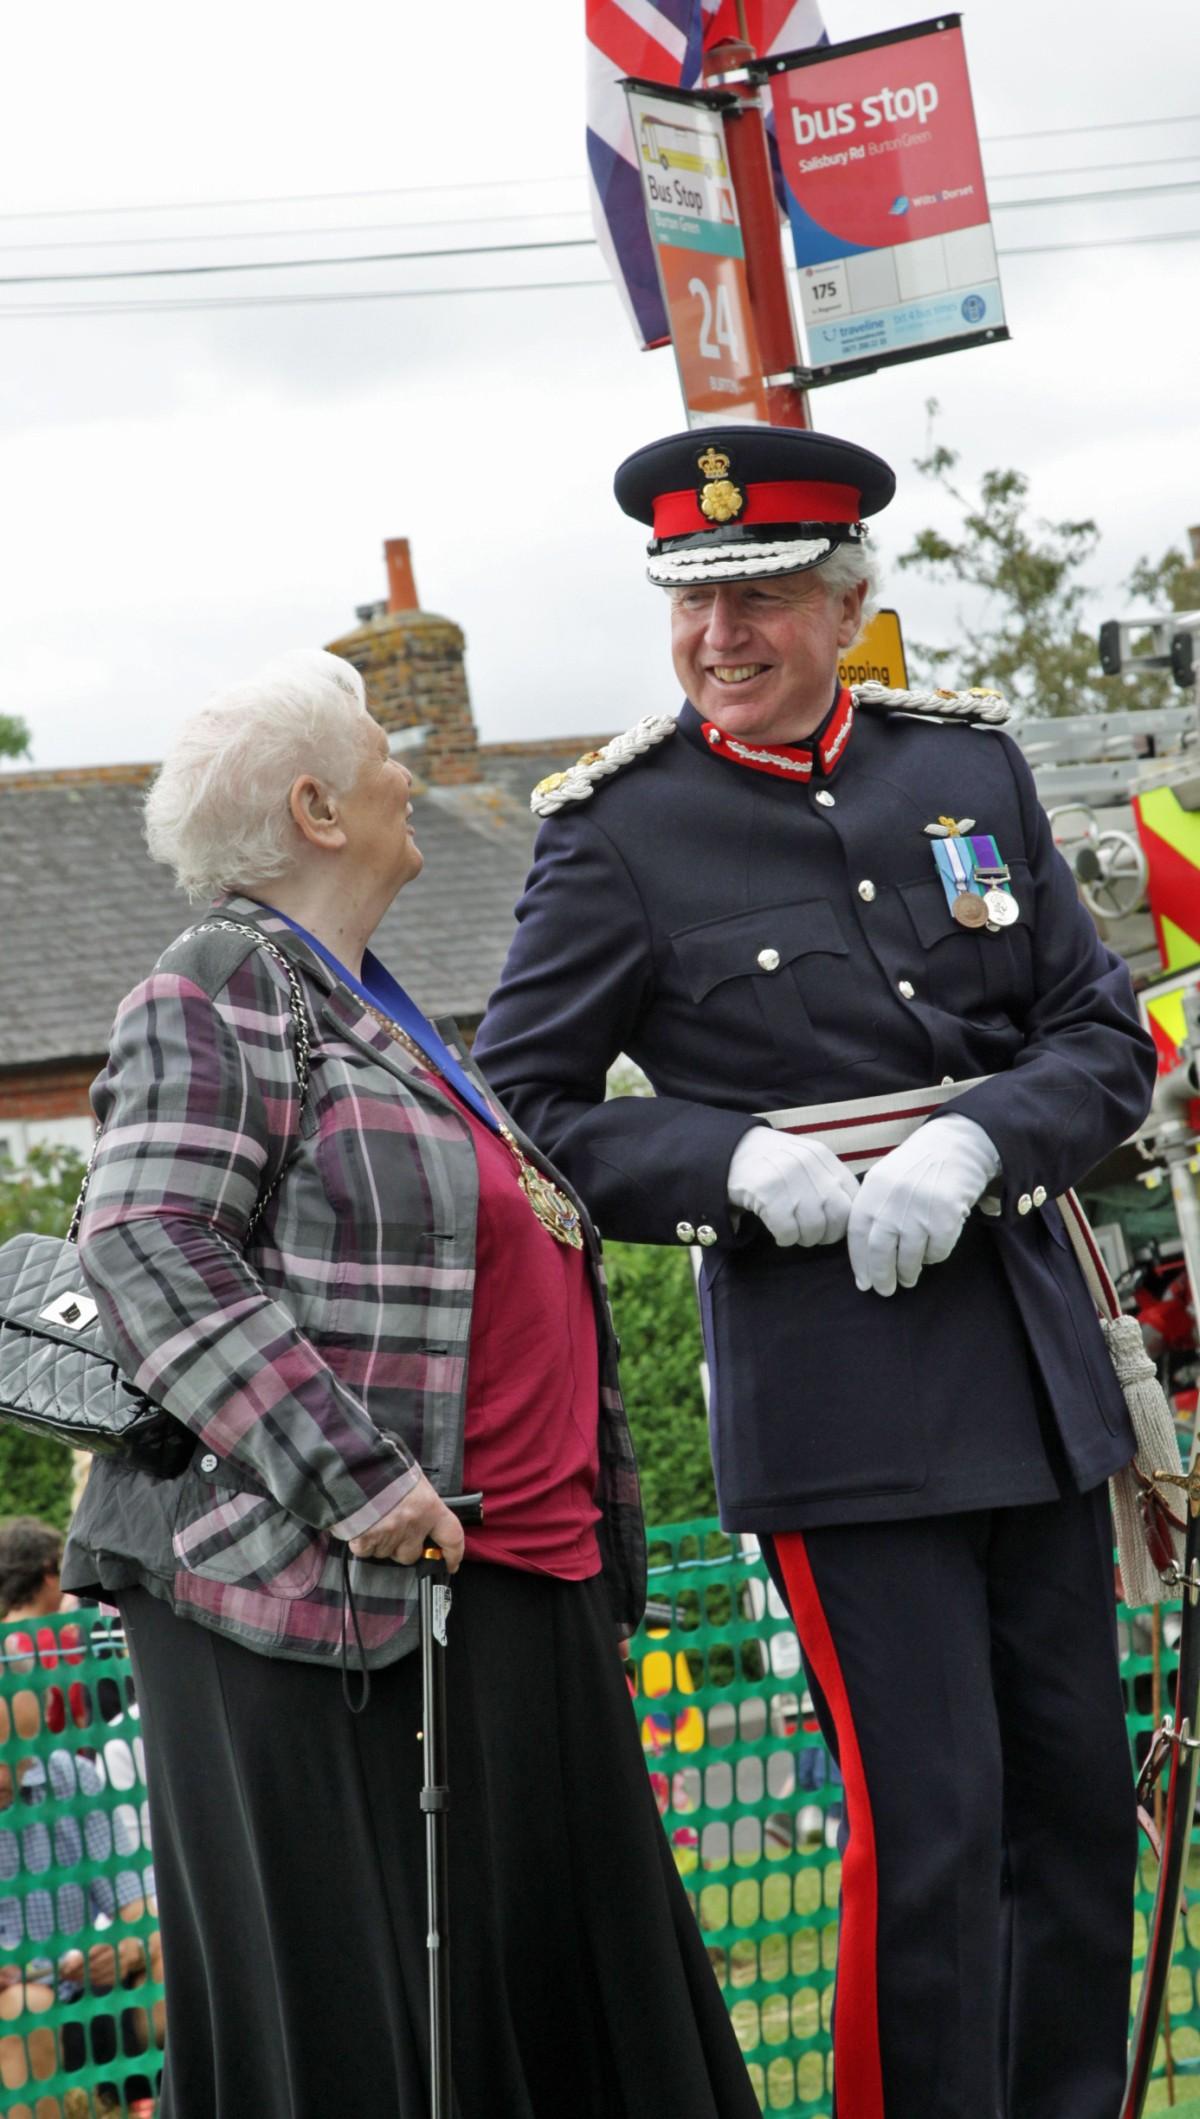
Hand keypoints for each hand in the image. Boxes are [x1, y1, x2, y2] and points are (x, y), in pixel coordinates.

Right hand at [347, 1473, 465, 1572]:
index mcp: (429, 1508)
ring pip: (386, 1553)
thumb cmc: (386, 1465)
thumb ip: (421, 1501)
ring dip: (382, 1544)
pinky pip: (366, 1552)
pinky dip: (362, 1543)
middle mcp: (412, 1525)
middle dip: (403, 1549)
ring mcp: (389, 1535)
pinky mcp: (365, 1541)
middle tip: (394, 1531)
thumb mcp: (413, 1479)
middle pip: (411, 1555)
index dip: (453, 1554)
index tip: (451, 1564)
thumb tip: (424, 1513)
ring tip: (374, 1520)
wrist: (354, 1465)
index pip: (452, 1538)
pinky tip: (360, 1525)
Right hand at [727, 1127, 858, 1247]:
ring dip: (804, 1238)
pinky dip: (785, 1239)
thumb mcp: (804, 1160)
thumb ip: (828, 1180)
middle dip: (828, 1234)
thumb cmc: (771, 1162)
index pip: (854, 1196)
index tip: (833, 1226)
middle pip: (839, 1216)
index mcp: (821, 1155)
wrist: (728, 1152)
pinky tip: (778, 1232)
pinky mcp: (765, 1193)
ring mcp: (787, 1177)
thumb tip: (851, 1215)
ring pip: (814, 1228)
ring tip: (793, 1232)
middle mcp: (807, 1164)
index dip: (847, 1220)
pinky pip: (788, 1232)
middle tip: (813, 1234)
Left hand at [846, 1116, 1000, 1296]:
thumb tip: (865, 1255)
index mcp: (873, 1189)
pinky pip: (937, 1252)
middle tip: (884, 1291)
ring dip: (908, 1273)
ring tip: (908, 1278)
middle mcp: (893, 1200)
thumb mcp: (887, 1178)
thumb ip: (874, 1209)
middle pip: (880, 1251)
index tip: (863, 1282)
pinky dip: (933, 1258)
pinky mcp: (946, 1217)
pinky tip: (931, 1254)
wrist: (957, 1145)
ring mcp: (920, 1209)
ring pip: (909, 1256)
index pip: (858, 1234)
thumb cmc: (919, 1166)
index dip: (860, 1263)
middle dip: (882, 1277)